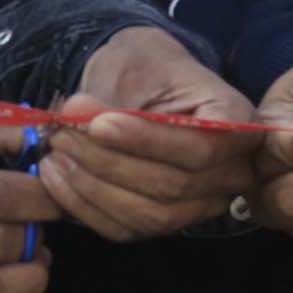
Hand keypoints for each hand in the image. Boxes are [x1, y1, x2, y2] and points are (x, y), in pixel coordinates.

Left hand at [38, 27, 260, 241]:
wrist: (141, 84)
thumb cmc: (145, 68)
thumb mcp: (133, 64)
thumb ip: (112, 95)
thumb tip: (76, 117)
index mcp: (238, 122)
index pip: (201, 147)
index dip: (147, 141)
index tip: (98, 125)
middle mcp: (231, 171)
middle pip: (173, 186)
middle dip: (109, 162)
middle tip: (62, 134)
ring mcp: (200, 203)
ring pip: (149, 215)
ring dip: (93, 187)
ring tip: (55, 152)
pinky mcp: (164, 220)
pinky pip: (125, 228)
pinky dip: (83, 206)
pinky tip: (54, 177)